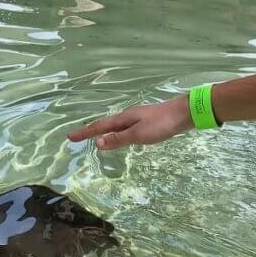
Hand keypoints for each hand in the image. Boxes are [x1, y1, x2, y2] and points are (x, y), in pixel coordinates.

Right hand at [67, 95, 192, 149]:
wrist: (185, 113)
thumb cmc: (162, 124)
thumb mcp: (139, 134)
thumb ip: (119, 139)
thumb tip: (98, 143)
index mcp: (124, 119)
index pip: (99, 127)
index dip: (84, 133)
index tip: (70, 137)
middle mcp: (127, 117)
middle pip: (104, 124)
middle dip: (90, 131)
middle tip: (77, 137)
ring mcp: (137, 118)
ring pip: (114, 126)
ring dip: (102, 131)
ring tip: (93, 136)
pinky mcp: (146, 122)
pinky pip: (124, 128)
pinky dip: (115, 133)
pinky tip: (120, 136)